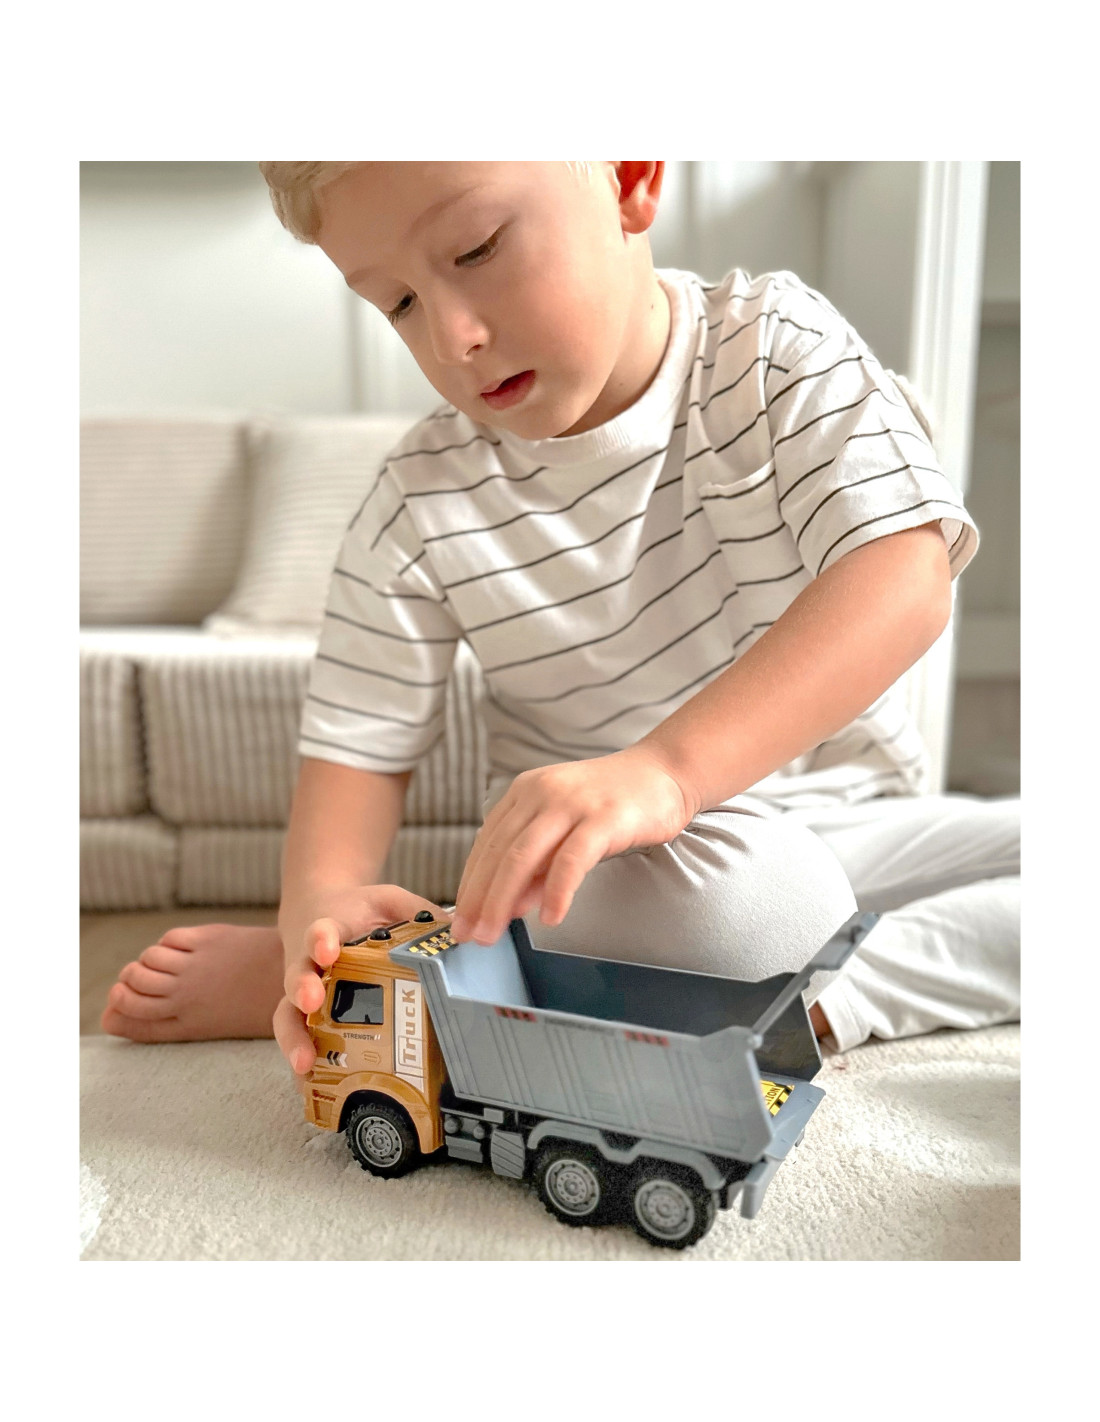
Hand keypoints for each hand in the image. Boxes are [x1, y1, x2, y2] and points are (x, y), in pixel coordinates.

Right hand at [273, 883, 443, 1075]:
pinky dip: (302, 1065)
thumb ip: (420, 914)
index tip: (327, 949)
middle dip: (302, 988)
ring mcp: (304, 992)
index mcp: (332, 930)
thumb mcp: (392, 903)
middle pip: (297, 975)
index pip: (321, 930)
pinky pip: (299, 1041)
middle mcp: (310, 963)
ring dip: (294, 1038)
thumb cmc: (362, 913)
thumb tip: (461, 934)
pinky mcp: (305, 1017)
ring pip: (288, 1015)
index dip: (322, 939)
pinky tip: (310, 1087)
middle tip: (310, 1000)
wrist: (325, 913)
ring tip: (304, 1064)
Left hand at [450, 747, 695, 944]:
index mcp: (525, 792)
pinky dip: (556, 891)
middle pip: (499, 853)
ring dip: (502, 900)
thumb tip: (507, 907)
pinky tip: (549, 918)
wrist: (663, 772)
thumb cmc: (613, 806)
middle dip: (478, 899)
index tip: (459, 919)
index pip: (486, 844)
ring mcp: (572, 803)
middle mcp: (541, 793)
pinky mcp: (603, 816)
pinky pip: (571, 859)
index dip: (469, 884)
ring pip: (524, 856)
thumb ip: (537, 866)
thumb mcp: (565, 832)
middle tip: (467, 935)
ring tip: (493, 934)